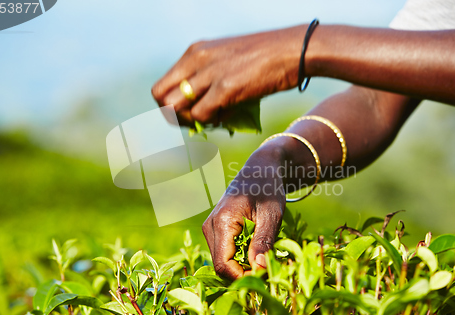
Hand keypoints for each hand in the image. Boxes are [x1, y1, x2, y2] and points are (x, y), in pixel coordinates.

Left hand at [152, 25, 306, 125]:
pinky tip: (227, 118)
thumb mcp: (226, 61)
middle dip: (174, 117)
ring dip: (191, 122)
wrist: (292, 51)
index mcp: (194, 52)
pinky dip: (211, 123)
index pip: (161, 86)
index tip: (186, 115)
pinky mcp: (226, 88)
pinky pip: (201, 115)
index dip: (168, 106)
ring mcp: (210, 73)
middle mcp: (196, 60)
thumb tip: (196, 113)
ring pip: (177, 109)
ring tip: (212, 120)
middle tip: (195, 123)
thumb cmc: (264, 58)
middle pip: (162, 99)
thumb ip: (207, 80)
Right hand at [202, 146, 285, 278]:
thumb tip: (258, 269)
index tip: (265, 273)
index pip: (224, 265)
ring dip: (242, 264)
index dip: (243, 276)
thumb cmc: (268, 188)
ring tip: (262, 252)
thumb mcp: (271, 215)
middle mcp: (210, 226)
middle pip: (221, 266)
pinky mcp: (215, 229)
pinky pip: (224, 252)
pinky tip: (255, 245)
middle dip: (244, 272)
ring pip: (222, 261)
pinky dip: (240, 255)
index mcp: (222, 222)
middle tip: (267, 265)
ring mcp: (210, 228)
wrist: (260, 169)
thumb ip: (263, 242)